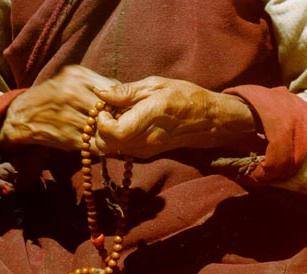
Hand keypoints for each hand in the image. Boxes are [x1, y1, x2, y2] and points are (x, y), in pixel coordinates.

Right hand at [0, 65, 118, 152]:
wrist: (22, 115)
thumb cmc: (53, 95)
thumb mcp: (71, 78)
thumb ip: (97, 82)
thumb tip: (124, 92)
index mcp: (76, 77)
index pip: (113, 90)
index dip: (121, 101)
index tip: (123, 107)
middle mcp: (71, 94)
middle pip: (109, 110)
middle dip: (116, 118)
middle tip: (120, 123)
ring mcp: (69, 117)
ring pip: (103, 129)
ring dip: (109, 133)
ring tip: (110, 133)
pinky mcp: (67, 138)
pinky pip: (93, 144)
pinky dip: (99, 145)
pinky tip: (97, 141)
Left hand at [94, 76, 263, 158]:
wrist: (207, 120)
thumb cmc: (185, 97)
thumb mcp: (155, 85)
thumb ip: (125, 92)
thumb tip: (100, 93)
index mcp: (147, 119)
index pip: (111, 133)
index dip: (102, 122)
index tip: (107, 108)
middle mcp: (144, 141)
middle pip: (105, 145)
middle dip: (99, 129)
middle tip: (108, 112)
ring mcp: (145, 151)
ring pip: (111, 150)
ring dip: (107, 135)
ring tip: (119, 117)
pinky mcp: (146, 155)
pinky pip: (121, 151)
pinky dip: (116, 140)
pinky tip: (127, 125)